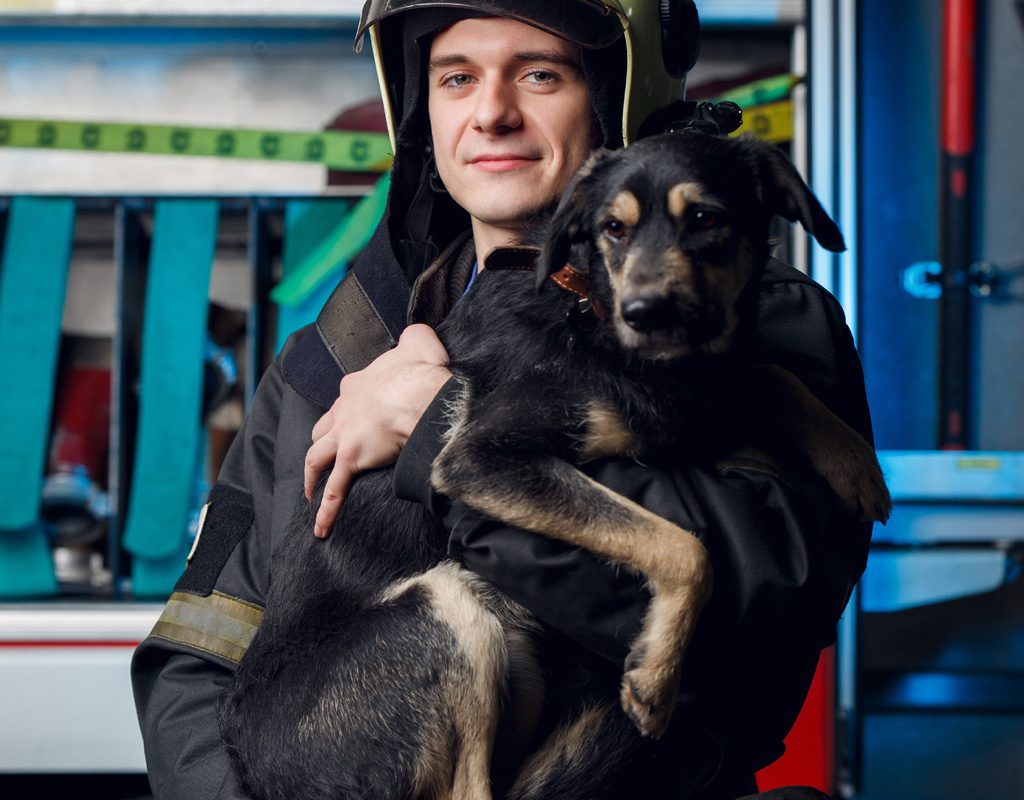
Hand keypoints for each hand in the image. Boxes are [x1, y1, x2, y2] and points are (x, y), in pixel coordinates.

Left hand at [304, 324, 450, 536]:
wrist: (420, 395)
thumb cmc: (420, 371)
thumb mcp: (419, 341)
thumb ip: (415, 337)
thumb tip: (419, 335)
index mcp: (357, 384)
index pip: (346, 396)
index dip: (350, 407)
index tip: (360, 417)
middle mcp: (343, 409)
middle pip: (323, 428)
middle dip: (323, 441)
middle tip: (327, 455)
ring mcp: (344, 436)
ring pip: (316, 458)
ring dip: (311, 476)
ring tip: (311, 491)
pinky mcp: (351, 460)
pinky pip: (335, 490)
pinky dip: (326, 510)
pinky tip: (321, 527)